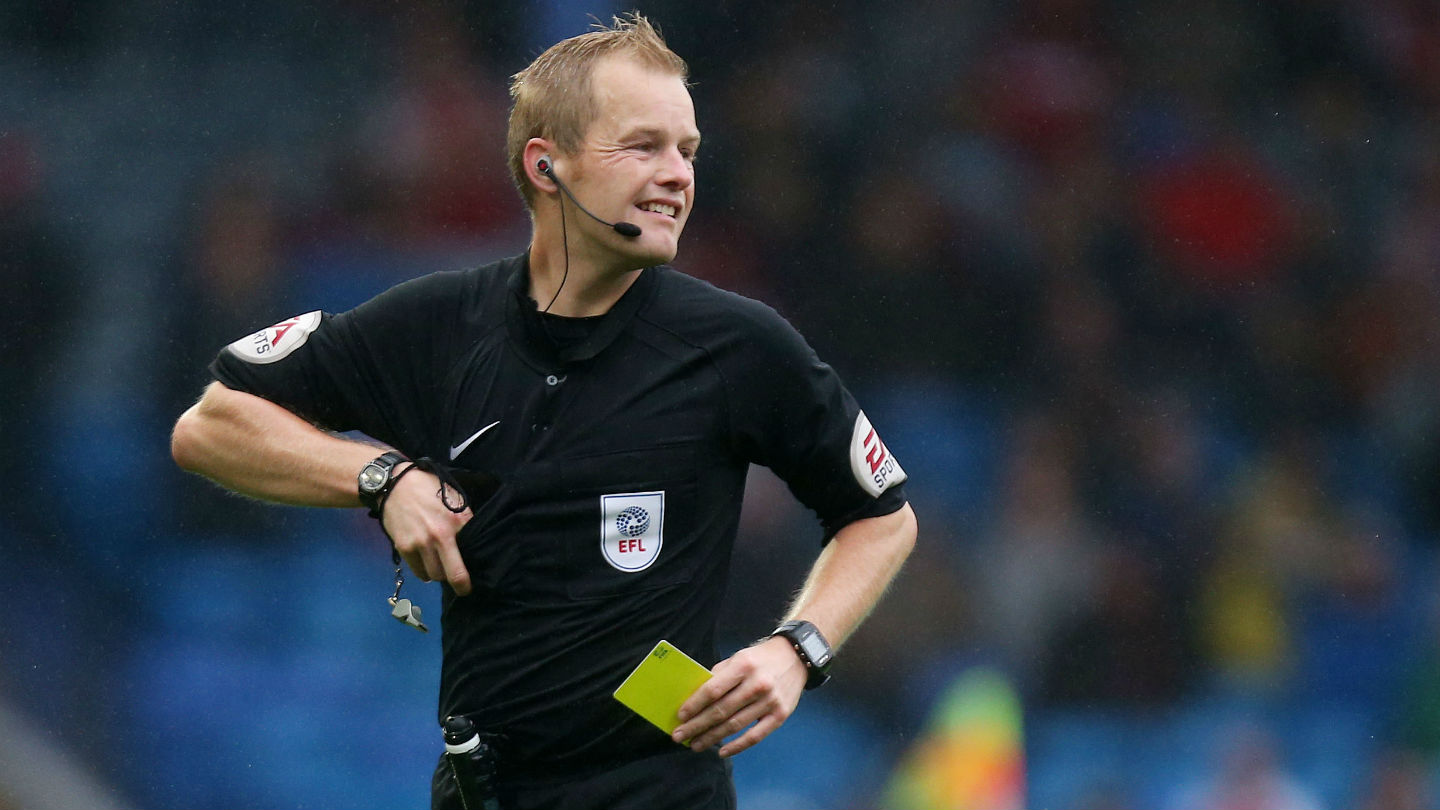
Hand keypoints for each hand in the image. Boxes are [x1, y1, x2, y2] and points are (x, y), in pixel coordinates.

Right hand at [381, 465, 474, 594]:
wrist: (395, 484)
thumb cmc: (429, 489)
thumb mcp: (455, 500)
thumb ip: (464, 522)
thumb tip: (472, 544)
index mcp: (458, 522)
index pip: (472, 553)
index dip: (476, 566)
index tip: (478, 575)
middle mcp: (439, 536)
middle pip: (454, 575)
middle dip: (460, 583)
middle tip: (462, 587)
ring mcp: (420, 544)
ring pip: (435, 576)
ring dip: (440, 575)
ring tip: (441, 567)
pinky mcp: (404, 548)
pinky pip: (419, 572)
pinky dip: (424, 572)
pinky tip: (426, 563)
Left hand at [671, 636, 807, 757]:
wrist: (797, 657)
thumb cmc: (761, 658)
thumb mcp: (739, 657)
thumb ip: (719, 675)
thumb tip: (696, 698)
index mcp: (743, 666)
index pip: (713, 689)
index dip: (695, 704)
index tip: (680, 716)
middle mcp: (757, 684)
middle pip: (721, 710)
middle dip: (697, 725)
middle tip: (679, 736)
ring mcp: (770, 702)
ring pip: (735, 726)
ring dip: (712, 738)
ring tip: (695, 745)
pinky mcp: (780, 715)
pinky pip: (755, 736)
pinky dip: (737, 746)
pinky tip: (722, 751)